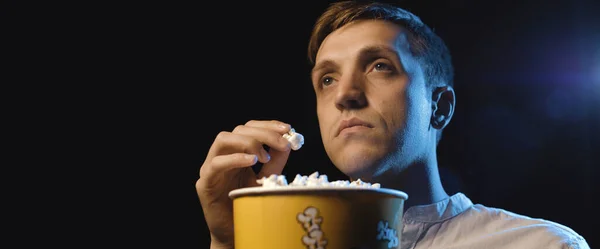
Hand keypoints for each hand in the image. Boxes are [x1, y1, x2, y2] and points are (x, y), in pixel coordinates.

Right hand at [196, 120, 292, 247]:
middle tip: (283, 144)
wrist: (235, 233)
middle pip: (239, 130)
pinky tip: (251, 161)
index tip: (288, 129)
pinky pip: (216, 164)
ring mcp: (210, 168)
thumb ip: (275, 161)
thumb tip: (288, 142)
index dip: (268, 125)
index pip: (249, 128)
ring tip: (264, 156)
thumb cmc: (249, 205)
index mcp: (236, 152)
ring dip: (248, 142)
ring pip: (223, 139)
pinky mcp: (205, 184)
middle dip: (264, 134)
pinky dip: (234, 159)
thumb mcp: (266, 179)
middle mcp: (222, 156)